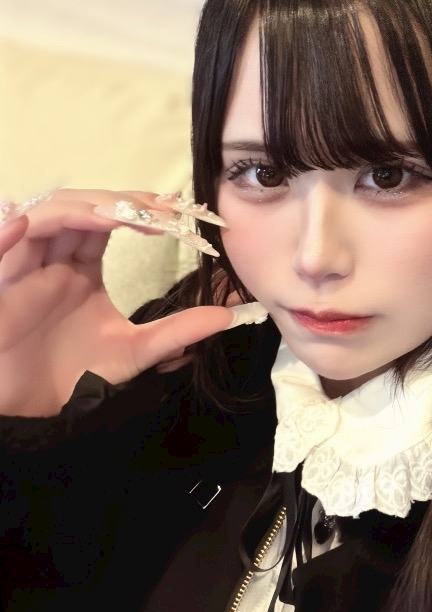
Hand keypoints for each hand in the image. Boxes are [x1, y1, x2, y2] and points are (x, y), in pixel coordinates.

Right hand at [0, 189, 234, 415]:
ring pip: (49, 215)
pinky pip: (5, 244)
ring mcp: (27, 267)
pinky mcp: (3, 283)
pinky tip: (58, 222)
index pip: (110, 219)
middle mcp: (55, 259)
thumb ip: (178, 331)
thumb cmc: (74, 376)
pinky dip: (25, 226)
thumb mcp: (136, 351)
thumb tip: (228, 316)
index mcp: (81, 268)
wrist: (31, 410)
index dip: (140, 208)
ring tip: (122, 214)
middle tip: (162, 210)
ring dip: (86, 207)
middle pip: (83, 207)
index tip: (180, 212)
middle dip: (122, 201)